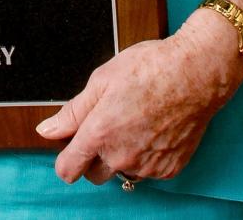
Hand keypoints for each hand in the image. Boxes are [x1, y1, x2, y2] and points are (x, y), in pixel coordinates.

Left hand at [35, 9, 242, 185]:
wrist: (195, 73)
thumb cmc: (151, 68)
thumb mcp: (102, 79)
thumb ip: (73, 110)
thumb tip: (47, 130)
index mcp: (100, 133)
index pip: (68, 169)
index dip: (65, 159)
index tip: (70, 148)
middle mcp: (122, 156)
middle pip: (94, 174)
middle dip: (94, 156)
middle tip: (108, 125)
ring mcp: (147, 166)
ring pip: (123, 172)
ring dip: (122, 156)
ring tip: (135, 121)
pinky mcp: (168, 169)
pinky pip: (148, 171)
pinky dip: (147, 156)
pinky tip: (154, 129)